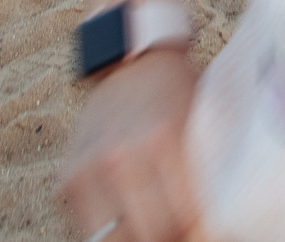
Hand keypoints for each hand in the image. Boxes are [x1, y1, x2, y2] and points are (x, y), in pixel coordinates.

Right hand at [60, 48, 204, 241]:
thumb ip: (208, 171)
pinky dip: (110, 235)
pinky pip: (88, 231)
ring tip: (156, 231)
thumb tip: (215, 224)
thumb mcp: (203, 121)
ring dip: (138, 239)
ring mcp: (89, 169)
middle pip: (151, 236)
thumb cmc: (176, 91)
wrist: (132, 60)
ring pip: (114, 240)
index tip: (208, 231)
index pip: (186, 219)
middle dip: (173, 238)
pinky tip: (130, 225)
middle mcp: (121, 157)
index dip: (201, 233)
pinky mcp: (68, 179)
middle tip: (182, 232)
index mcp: (162, 141)